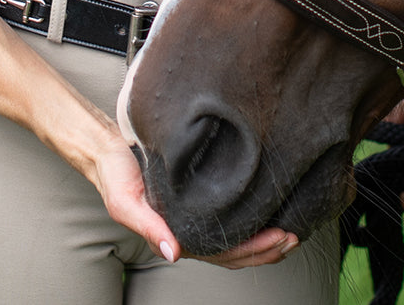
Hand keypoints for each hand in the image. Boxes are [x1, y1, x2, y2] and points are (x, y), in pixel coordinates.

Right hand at [93, 129, 299, 267]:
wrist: (109, 149)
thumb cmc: (116, 175)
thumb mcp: (125, 201)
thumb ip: (149, 227)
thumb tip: (173, 254)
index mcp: (177, 236)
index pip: (223, 254)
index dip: (253, 251)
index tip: (280, 238)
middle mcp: (191, 230)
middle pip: (236, 251)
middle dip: (267, 249)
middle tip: (295, 237)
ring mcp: (197, 216)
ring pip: (237, 237)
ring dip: (264, 238)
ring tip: (292, 230)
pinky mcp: (201, 196)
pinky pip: (232, 215)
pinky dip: (254, 218)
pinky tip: (271, 207)